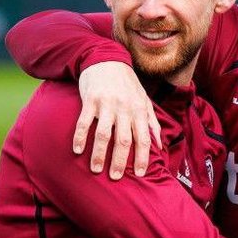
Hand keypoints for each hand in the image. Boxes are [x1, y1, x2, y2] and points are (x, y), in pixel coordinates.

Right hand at [74, 61, 160, 179]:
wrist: (107, 59)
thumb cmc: (128, 85)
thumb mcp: (144, 100)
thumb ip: (152, 122)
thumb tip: (160, 144)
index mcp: (139, 110)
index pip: (144, 138)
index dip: (143, 157)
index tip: (140, 174)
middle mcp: (125, 108)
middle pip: (124, 140)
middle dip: (120, 161)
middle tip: (115, 178)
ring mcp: (107, 104)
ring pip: (104, 134)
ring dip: (99, 154)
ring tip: (96, 170)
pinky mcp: (90, 100)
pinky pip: (84, 122)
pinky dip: (80, 137)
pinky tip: (77, 150)